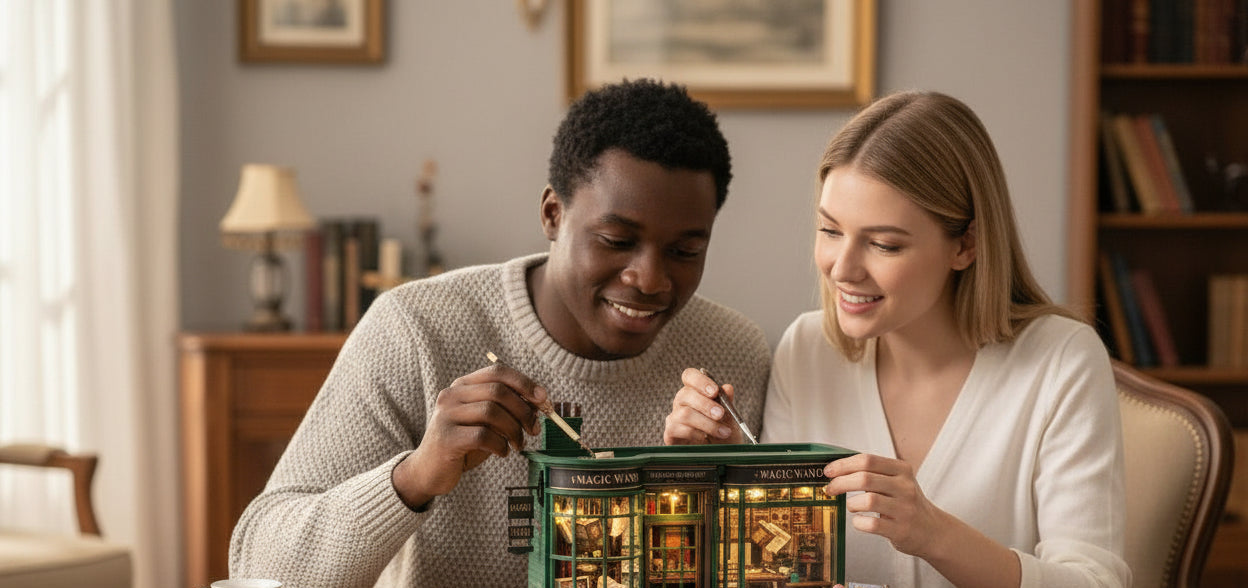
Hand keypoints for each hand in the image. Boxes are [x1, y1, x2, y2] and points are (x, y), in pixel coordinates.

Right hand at [392, 363, 543, 508]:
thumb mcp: (487, 423)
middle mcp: (451, 396)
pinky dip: (500, 445)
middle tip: (534, 429)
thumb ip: (507, 410)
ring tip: (518, 444)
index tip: (543, 399)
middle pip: (498, 391)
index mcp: (462, 386)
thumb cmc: (464, 445)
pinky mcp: (445, 438)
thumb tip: (539, 403)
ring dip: (514, 430)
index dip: (524, 382)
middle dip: (523, 410)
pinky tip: (502, 452)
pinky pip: (483, 436)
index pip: (497, 372)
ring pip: (492, 412)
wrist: (429, 471)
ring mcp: (445, 416)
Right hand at [663, 367, 742, 444]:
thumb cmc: (724, 435)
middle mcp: (682, 402)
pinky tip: (705, 439)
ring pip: (684, 413)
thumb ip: (728, 403)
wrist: (720, 457)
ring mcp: (674, 417)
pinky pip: (677, 429)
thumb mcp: (731, 419)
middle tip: (721, 414)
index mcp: (695, 392)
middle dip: (706, 404)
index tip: (715, 391)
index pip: (690, 376)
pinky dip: (694, 434)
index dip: (700, 381)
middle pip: (685, 394)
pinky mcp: (670, 434)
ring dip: (706, 423)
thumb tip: (728, 388)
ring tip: (723, 432)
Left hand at [823, 453, 948, 557]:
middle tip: (831, 488)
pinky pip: (871, 524)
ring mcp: (904, 509)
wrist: (933, 531)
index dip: (843, 464)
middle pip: (864, 478)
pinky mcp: (901, 530)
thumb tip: (838, 469)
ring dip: (851, 503)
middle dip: (841, 483)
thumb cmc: (907, 504)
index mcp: (902, 470)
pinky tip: (860, 521)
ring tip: (853, 506)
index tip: (829, 471)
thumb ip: (873, 473)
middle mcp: (905, 487)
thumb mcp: (897, 481)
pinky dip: (859, 522)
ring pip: (868, 500)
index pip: (867, 460)